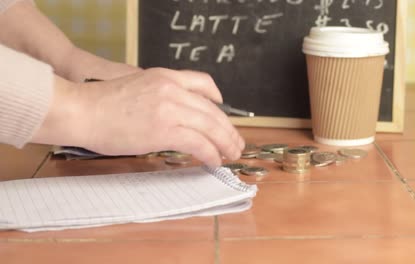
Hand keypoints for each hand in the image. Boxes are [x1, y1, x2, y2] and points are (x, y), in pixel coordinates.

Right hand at [36, 68, 244, 166]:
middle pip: (212, 110)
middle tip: (236, 143)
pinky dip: (211, 153)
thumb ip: (159, 96)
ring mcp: (170, 108)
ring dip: (225, 143)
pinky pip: (198, 143)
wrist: (81, 110)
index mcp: (165, 76)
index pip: (203, 82)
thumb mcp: (136, 87)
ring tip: (232, 154)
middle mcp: (172, 89)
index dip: (218, 99)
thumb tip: (174, 115)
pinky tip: (214, 161)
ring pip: (211, 126)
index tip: (223, 110)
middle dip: (228, 129)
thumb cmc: (100, 104)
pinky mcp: (165, 130)